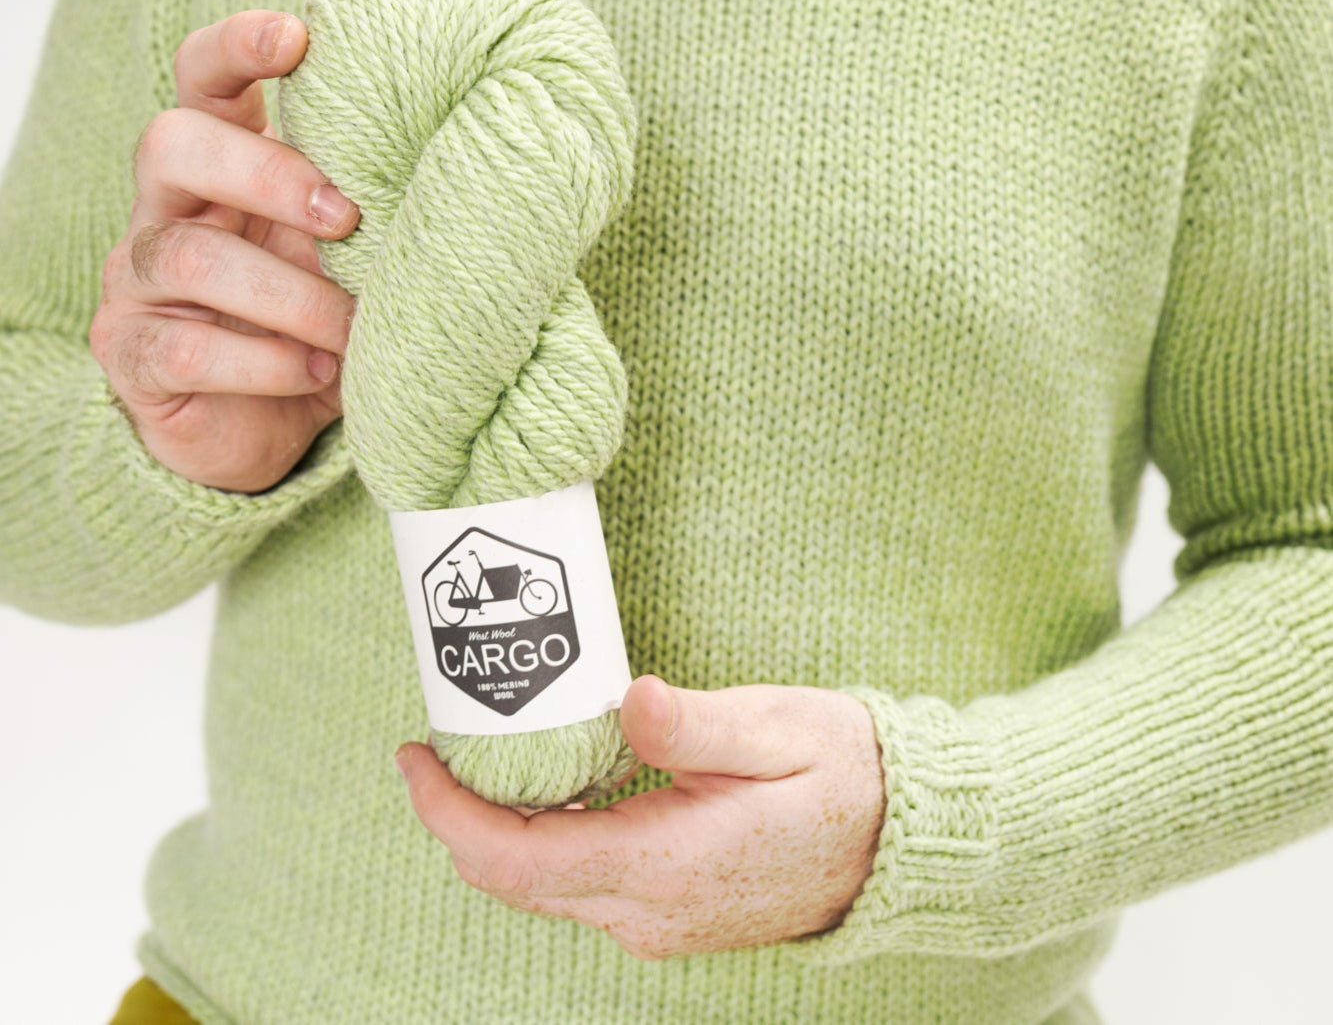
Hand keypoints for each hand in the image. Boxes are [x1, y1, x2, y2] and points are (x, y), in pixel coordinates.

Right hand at [89, 10, 360, 492]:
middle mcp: (167, 207)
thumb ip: (372, 210)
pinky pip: (185, 348)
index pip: (202, 79)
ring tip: (352, 328)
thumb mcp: (349, 255)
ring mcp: (137, 280)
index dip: (235, 47)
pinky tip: (320, 373)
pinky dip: (266, 362)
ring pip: (188, 256)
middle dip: (264, 172)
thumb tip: (470, 169)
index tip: (297, 35)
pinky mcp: (132, 353)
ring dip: (289, 294)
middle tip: (346, 215)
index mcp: (222, 164)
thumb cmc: (318, 317)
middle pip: (173, 144)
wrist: (269, 424)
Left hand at [394, 674, 885, 958]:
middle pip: (515, 880)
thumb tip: (630, 701)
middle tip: (440, 743)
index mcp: (669, 864)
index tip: (415, 757)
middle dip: (460, 816)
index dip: (449, 814)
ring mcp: (658, 922)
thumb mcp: (780, 730)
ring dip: (497, 828)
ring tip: (485, 754)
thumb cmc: (843, 775)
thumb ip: (699, 724)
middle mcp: (650, 912)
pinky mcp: (667, 913)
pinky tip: (547, 783)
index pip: (519, 860)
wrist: (895, 844)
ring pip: (542, 886)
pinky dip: (541, 838)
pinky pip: (577, 884)